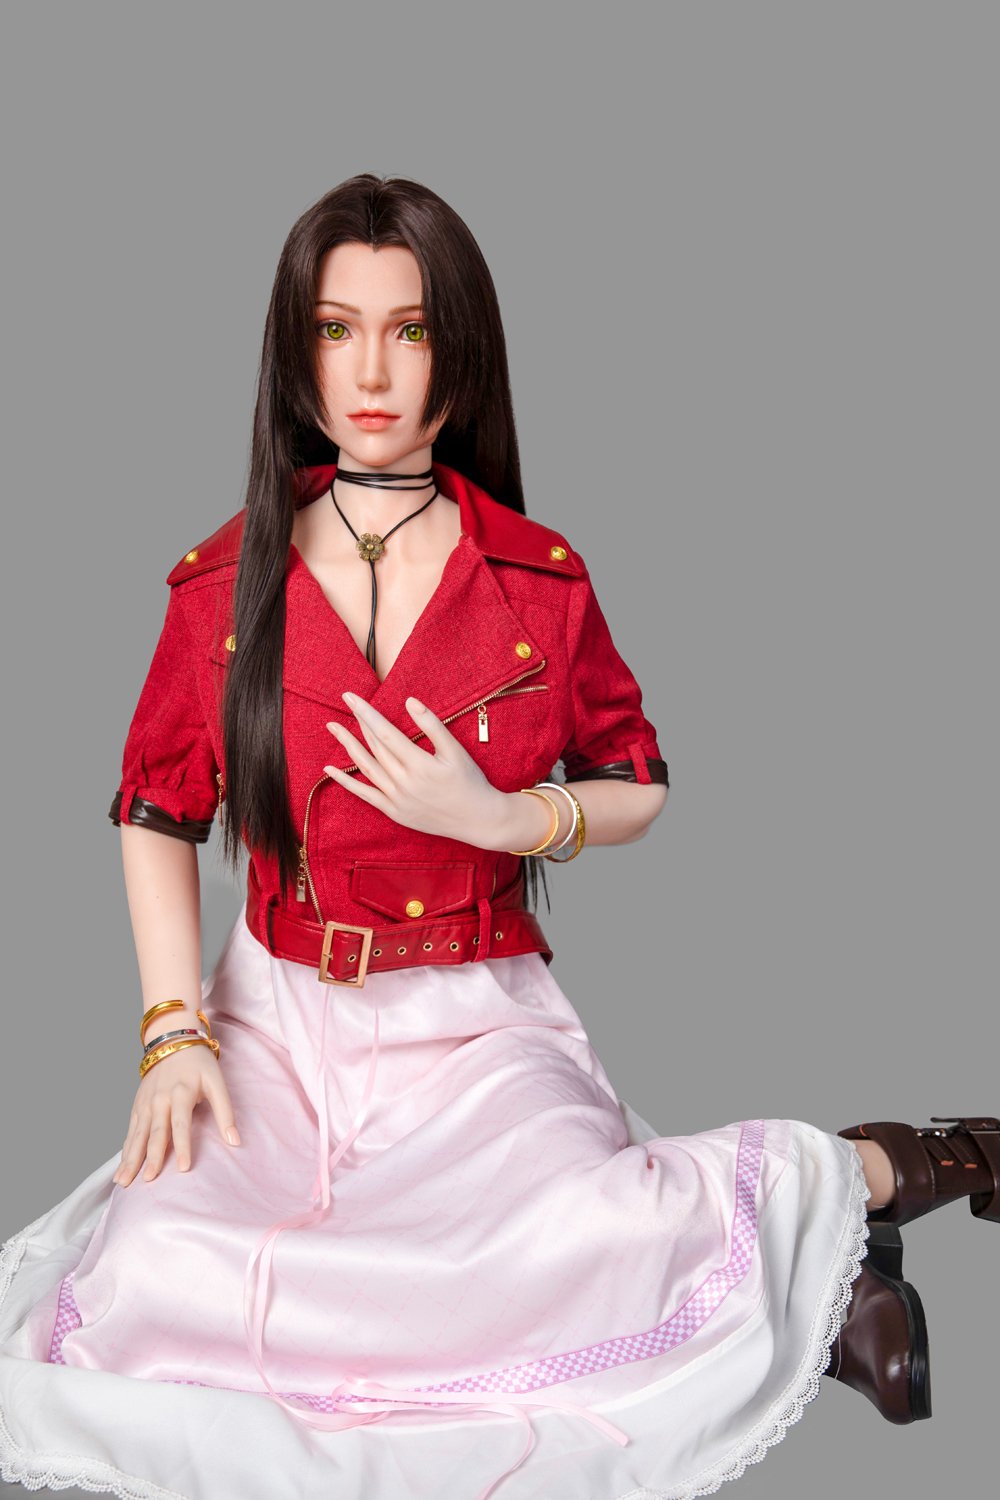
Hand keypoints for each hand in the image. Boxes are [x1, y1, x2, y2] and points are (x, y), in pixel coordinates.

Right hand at [112, 1044, 239, 1185]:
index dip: (183, 1146)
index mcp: (181, 1093)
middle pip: (155, 1133)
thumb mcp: (217, 1082)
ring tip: (124, 1182)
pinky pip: (130, 1132)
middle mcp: (159, 1100)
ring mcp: (145, 1104)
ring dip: (131, 1159)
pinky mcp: (137, 1107)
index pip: (181, 1124)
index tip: (183, 1168)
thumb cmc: (198, 1064)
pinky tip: (121, 1169)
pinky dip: (125, 1151)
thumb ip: (225, 1112)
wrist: (172, 1040)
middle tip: (149, 1180)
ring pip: (137, 1135)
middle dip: (152, 1157)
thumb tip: (235, 1141)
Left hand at [324, 691, 512, 847]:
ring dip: (348, 745)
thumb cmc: (470, 782)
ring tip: (333, 727)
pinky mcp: (394, 812)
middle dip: (358, 722)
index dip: (367, 714)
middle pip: (375, 747)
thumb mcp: (456, 751)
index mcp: (420, 764)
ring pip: (367, 767)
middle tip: (345, 702)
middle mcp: (404, 782)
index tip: (352, 697)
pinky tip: (329, 769)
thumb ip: (432, 725)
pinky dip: (345, 782)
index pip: (386, 733)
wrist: (478, 819)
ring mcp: (397, 799)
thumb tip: (410, 701)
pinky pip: (364, 795)